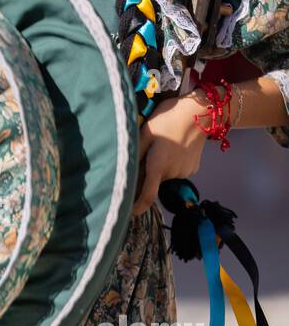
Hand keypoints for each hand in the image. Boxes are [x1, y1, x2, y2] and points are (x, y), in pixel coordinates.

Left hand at [131, 92, 207, 215]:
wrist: (200, 112)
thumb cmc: (168, 118)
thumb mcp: (145, 132)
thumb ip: (135, 153)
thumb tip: (126, 168)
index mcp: (158, 167)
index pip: (147, 196)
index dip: (137, 207)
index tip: (128, 214)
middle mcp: (172, 174)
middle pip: (154, 180)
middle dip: (147, 172)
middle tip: (146, 150)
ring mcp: (185, 172)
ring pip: (165, 174)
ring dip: (159, 166)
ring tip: (163, 144)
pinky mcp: (193, 168)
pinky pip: (176, 169)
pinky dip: (171, 163)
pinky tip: (174, 145)